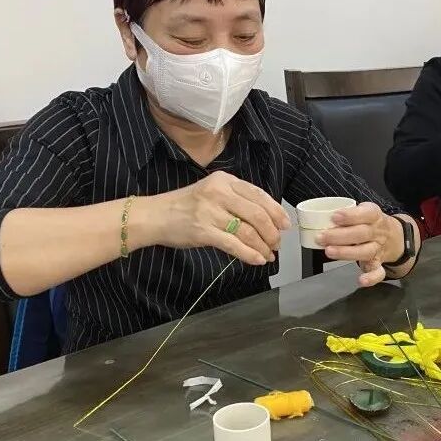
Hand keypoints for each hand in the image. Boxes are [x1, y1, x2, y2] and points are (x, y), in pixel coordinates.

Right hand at [146, 170, 289, 264]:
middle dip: (272, 232)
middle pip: (258, 214)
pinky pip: (234, 245)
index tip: (285, 224)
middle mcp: (219, 193)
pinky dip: (249, 254)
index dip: (276, 211)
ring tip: (268, 254)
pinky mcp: (203, 231)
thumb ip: (236, 200)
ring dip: (263, 246)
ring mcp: (210, 212)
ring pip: (248, 231)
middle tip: (277, 243)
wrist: (155, 215)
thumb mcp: (212, 192)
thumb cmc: (185, 206)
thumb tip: (267, 219)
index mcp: (225, 180)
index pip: (259, 194)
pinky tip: (257, 260)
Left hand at [317, 202, 399, 286]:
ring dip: (346, 253)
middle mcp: (377, 233)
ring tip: (329, 251)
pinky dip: (371, 278)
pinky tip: (361, 280)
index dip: (350, 216)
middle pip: (362, 234)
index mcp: (374, 216)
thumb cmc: (370, 223)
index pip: (366, 214)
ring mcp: (378, 249)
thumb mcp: (363, 211)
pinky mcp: (378, 263)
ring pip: (365, 252)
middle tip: (321, 237)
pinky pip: (378, 272)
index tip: (334, 216)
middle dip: (339, 236)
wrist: (394, 236)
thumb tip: (320, 217)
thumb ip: (346, 214)